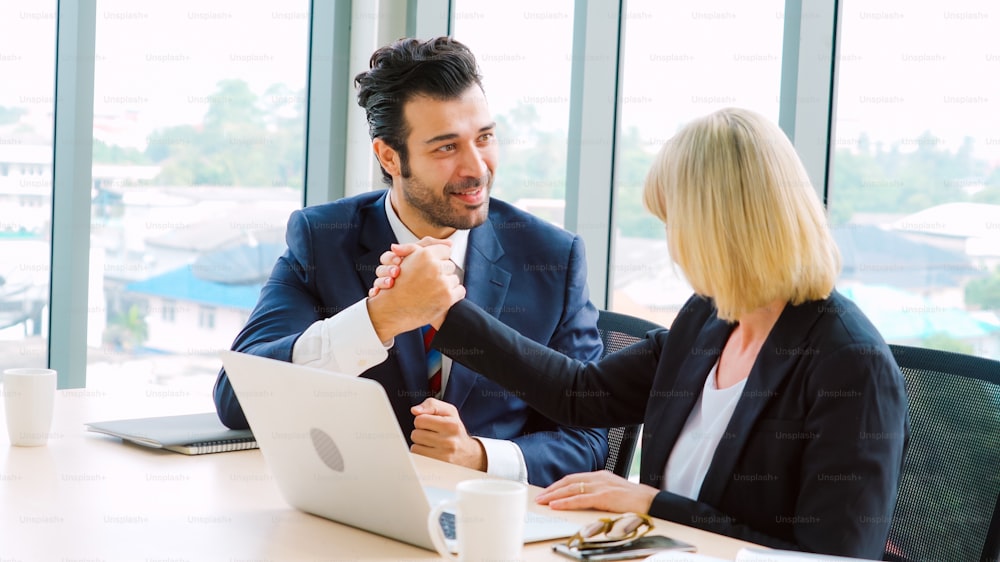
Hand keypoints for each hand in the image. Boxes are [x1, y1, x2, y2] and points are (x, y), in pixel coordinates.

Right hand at [366, 242, 464, 340]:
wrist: (392, 310)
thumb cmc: (398, 284)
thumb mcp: (407, 258)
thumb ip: (426, 245)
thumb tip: (450, 243)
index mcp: (425, 255)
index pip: (446, 251)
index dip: (438, 259)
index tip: (431, 267)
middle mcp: (434, 267)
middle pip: (450, 265)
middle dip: (442, 272)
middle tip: (428, 280)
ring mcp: (442, 283)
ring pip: (455, 279)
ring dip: (446, 284)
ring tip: (431, 290)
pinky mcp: (447, 298)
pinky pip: (460, 291)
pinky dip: (453, 295)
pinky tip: (439, 297)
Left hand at [410, 398, 486, 471]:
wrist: (469, 453)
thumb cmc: (455, 430)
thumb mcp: (449, 411)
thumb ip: (431, 405)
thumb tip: (415, 411)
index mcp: (451, 425)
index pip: (419, 420)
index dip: (422, 420)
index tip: (431, 424)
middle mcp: (449, 442)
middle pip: (415, 434)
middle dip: (421, 433)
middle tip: (433, 434)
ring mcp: (444, 457)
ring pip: (415, 448)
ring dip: (420, 445)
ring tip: (432, 444)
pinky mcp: (438, 468)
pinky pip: (417, 459)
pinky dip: (421, 455)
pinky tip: (431, 453)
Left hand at [535, 471, 658, 513]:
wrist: (651, 501)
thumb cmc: (633, 500)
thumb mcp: (612, 491)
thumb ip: (598, 492)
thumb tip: (582, 499)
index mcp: (600, 475)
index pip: (573, 478)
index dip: (558, 485)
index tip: (547, 492)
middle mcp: (599, 478)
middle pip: (569, 482)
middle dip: (552, 490)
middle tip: (539, 497)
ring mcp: (601, 486)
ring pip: (572, 489)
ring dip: (554, 495)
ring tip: (542, 501)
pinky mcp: (605, 496)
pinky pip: (581, 499)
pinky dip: (566, 502)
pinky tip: (556, 505)